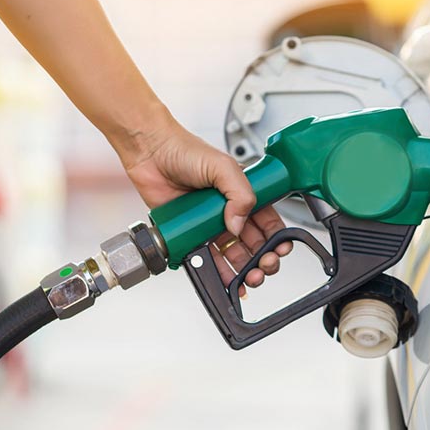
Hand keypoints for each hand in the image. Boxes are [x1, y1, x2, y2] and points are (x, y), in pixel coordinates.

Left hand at [122, 107, 290, 295]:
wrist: (150, 153)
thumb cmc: (184, 150)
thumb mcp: (223, 166)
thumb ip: (240, 193)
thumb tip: (239, 224)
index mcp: (243, 193)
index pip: (268, 220)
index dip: (277, 237)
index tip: (279, 250)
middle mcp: (229, 209)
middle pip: (255, 242)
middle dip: (263, 258)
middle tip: (264, 266)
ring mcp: (210, 223)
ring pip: (234, 254)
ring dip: (244, 270)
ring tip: (248, 278)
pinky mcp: (191, 234)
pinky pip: (207, 258)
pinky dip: (217, 272)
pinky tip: (226, 280)